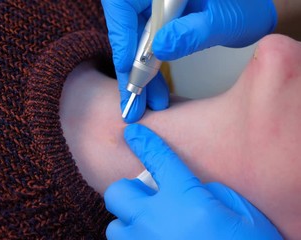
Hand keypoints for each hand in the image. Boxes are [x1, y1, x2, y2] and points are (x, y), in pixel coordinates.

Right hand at [101, 0, 276, 121]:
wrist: (257, 6)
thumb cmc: (246, 4)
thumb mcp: (222, 19)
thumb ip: (192, 32)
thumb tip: (159, 49)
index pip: (123, 9)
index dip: (122, 43)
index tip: (129, 75)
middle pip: (126, 28)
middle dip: (132, 67)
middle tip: (136, 103)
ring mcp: (155, 4)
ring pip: (135, 38)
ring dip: (142, 71)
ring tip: (151, 101)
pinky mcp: (159, 15)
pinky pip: (147, 41)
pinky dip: (151, 65)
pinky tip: (156, 87)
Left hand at [104, 124, 282, 239]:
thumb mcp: (242, 214)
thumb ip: (212, 194)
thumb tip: (193, 191)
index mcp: (185, 199)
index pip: (158, 159)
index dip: (143, 142)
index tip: (132, 134)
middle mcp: (156, 220)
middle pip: (118, 192)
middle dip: (129, 192)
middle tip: (147, 198)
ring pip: (115, 227)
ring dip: (129, 223)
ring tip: (149, 228)